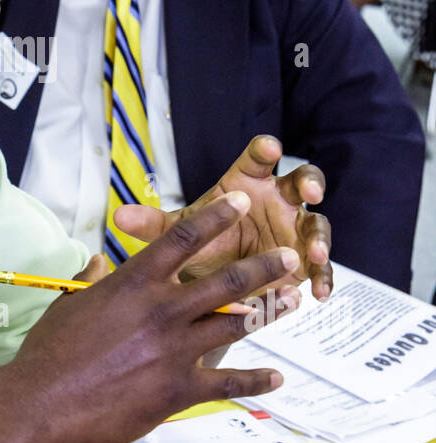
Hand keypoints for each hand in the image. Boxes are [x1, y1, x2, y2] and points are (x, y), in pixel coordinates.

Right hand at [13, 191, 299, 442]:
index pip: (183, 238)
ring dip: (269, 312)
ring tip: (294, 301)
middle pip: (225, 280)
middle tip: (288, 256)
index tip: (241, 203)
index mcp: (134, 283)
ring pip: (236, 325)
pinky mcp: (179, 390)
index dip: (216, 217)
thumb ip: (93, 281)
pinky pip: (228, 383)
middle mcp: (162, 310)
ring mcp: (175, 351)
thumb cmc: (49, 353)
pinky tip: (275, 378)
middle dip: (263, 266)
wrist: (42, 404)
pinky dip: (256, 381)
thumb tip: (98, 264)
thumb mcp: (70, 302)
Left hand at [113, 135, 331, 301]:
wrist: (214, 280)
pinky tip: (320, 294)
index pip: (258, 159)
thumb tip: (119, 219)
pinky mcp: (305, 261)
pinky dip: (324, 277)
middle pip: (302, 180)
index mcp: (247, 183)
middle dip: (310, 183)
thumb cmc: (202, 244)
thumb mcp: (180, 235)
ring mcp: (295, 229)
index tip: (269, 148)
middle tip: (309, 193)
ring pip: (317, 223)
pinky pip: (321, 267)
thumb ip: (156, 226)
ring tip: (314, 252)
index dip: (264, 150)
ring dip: (319, 236)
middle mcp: (277, 200)